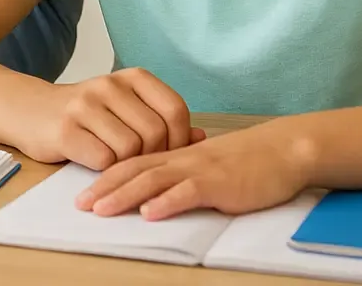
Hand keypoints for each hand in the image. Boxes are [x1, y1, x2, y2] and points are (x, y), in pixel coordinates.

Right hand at [27, 68, 204, 166]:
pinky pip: (103, 161)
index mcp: (131, 77)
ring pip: (130, 149)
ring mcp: (85, 106)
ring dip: (126, 165)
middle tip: (138, 163)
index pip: (174, 109)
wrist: (29, 110)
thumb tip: (200, 137)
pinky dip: (105, 170)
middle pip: (155, 134)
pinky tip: (95, 162)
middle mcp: (109, 85)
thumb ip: (161, 120)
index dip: (179, 139)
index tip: (167, 152)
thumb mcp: (126, 108)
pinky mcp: (65, 130)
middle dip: (152, 157)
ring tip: (114, 161)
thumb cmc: (86, 114)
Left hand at [76, 119, 315, 220]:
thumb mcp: (206, 164)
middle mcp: (180, 160)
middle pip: (133, 171)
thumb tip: (158, 190)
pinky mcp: (219, 183)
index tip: (83, 193)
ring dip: (124, 195)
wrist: (282, 149)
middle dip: (104, 188)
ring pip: (153, 180)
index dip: (105, 177)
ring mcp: (199, 170)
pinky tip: (150, 213)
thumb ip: (181, 173)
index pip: (132, 163)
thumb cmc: (246, 160)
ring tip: (101, 210)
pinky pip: (188, 192)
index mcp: (175, 155)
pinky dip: (167, 202)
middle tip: (79, 205)